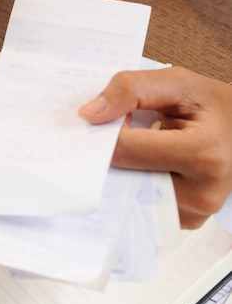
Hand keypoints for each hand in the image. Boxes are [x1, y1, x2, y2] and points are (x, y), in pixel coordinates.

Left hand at [78, 67, 231, 228]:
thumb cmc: (215, 107)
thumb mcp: (177, 83)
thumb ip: (130, 90)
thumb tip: (88, 114)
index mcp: (203, 153)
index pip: (125, 149)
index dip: (103, 133)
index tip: (99, 120)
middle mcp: (201, 191)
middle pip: (124, 177)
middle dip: (109, 155)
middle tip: (105, 135)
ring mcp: (194, 211)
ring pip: (129, 194)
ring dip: (120, 171)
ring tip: (132, 148)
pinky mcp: (186, 220)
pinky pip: (143, 204)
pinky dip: (134, 184)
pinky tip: (142, 165)